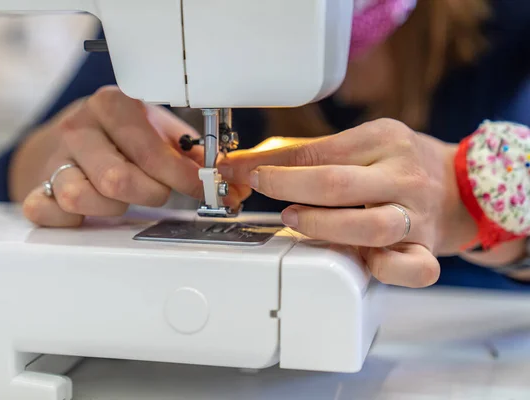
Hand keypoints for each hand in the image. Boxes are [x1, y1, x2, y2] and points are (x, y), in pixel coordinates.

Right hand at [14, 86, 249, 226]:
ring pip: (80, 196)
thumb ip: (192, 154)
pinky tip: (89, 211)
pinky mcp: (36, 186)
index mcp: (111, 105)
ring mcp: (55, 158)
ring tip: (123, 199)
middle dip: (149, 194)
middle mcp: (79, 128)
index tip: (201, 190)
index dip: (181, 178)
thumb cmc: (122, 135)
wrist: (70, 135)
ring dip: (111, 208)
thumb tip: (227, 181)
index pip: (149, 151)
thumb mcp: (158, 131)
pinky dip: (70, 219)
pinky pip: (45, 210)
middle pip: (116, 179)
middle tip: (159, 192)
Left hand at [218, 119, 477, 287]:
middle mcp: (403, 175)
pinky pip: (412, 268)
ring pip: (369, 226)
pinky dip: (382, 269)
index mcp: (384, 140)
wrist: (460, 185)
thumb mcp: (362, 142)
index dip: (270, 164)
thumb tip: (248, 163)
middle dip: (286, 188)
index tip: (239, 170)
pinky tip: (358, 261)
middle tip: (263, 190)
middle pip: (336, 184)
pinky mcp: (427, 249)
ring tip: (295, 221)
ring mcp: (417, 215)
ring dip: (321, 226)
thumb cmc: (398, 164)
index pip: (316, 152)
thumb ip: (309, 153)